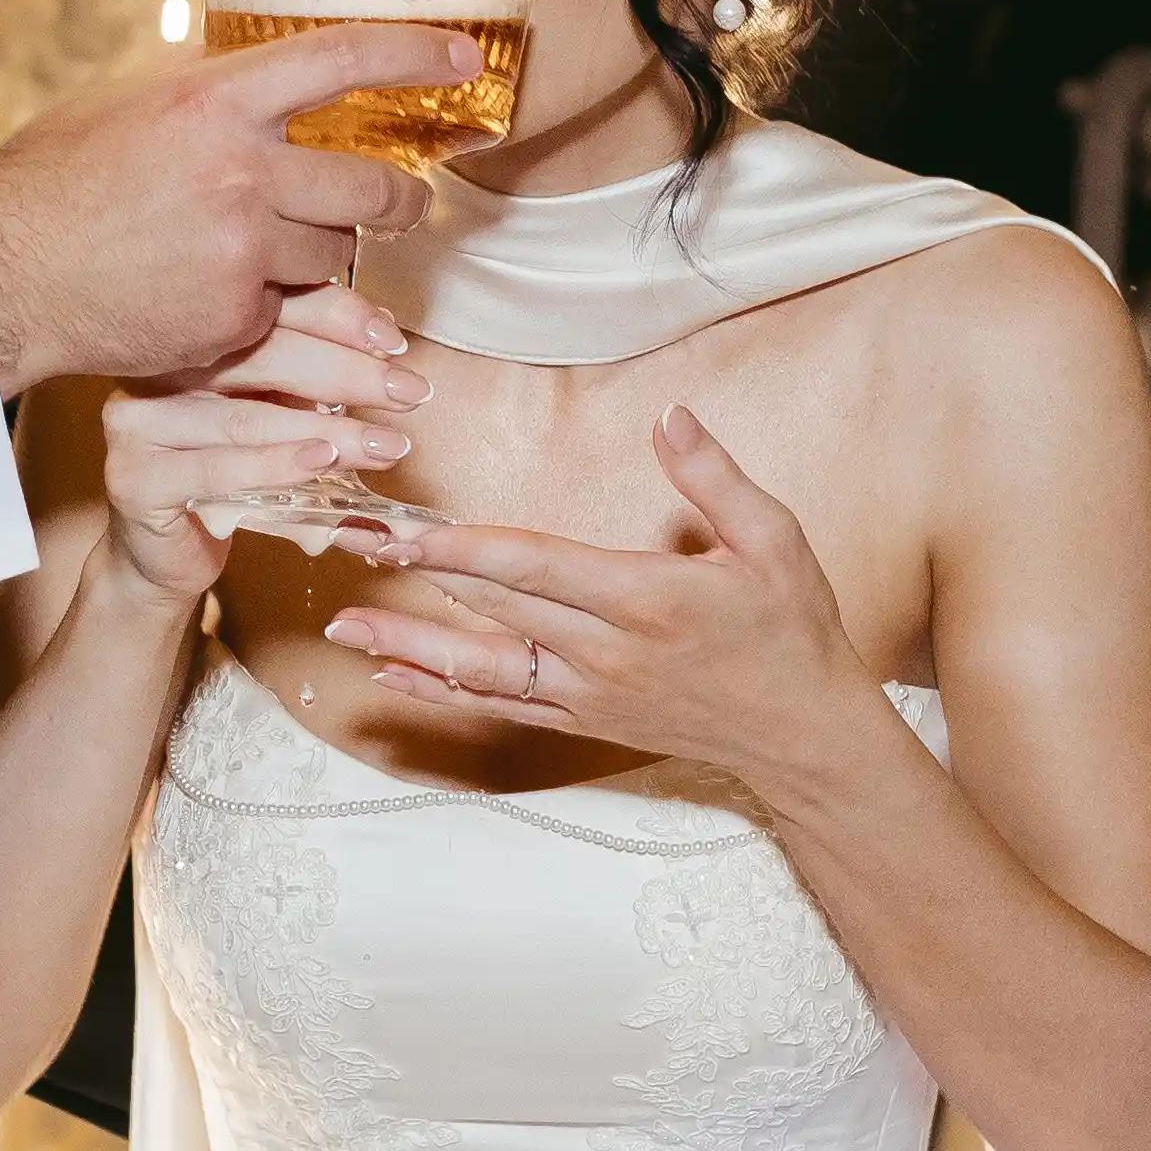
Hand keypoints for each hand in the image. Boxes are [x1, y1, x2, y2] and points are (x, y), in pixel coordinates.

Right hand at [0, 17, 462, 400]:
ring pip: (336, 256)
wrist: (2, 276)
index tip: (462, 59)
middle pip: (372, 184)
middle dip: (400, 198)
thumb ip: (208, 92)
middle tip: (404, 200)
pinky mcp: (233, 318)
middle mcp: (241, 173)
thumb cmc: (55, 182)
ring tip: (262, 248)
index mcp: (214, 102)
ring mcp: (242, 252)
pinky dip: (261, 301)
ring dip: (318, 254)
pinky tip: (208, 289)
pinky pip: (282, 306)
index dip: (416, 54)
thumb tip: (268, 75)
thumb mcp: (129, 104)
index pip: (343, 59)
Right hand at [98, 284, 427, 600]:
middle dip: (346, 375)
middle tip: (407, 394)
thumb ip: (309, 381)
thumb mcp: (275, 417)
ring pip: (247, 418)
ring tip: (384, 446)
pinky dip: (274, 467)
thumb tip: (383, 342)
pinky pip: (216, 469)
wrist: (165, 555)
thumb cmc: (228, 479)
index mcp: (190, 335)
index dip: (335, 318)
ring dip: (327, 432)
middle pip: (261, 355)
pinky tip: (321, 464)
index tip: (394, 341)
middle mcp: (155, 367)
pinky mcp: (134, 476)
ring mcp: (136, 421)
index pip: (267, 308)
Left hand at [323, 400, 879, 780]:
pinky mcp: (585, 722)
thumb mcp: (774, 540)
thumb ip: (715, 478)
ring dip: (409, 645)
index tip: (409, 531)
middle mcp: (608, 653)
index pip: (537, 567)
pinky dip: (445, 690)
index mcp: (647, 600)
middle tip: (352, 546)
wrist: (804, 734)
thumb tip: (671, 416)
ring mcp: (590, 695)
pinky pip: (502, 707)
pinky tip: (397, 675)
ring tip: (346, 628)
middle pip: (494, 610)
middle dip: (419, 577)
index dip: (466, 549)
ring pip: (483, 668)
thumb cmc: (791, 630)